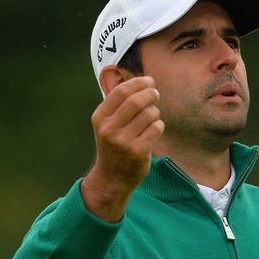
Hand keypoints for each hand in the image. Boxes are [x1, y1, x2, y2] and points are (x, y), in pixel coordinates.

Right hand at [81, 76, 164, 221]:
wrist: (112, 177)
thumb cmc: (114, 144)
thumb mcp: (108, 123)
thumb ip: (121, 103)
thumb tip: (146, 81)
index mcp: (100, 118)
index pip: (120, 92)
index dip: (138, 83)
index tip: (149, 81)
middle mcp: (109, 129)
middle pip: (136, 101)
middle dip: (150, 93)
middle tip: (155, 94)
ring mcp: (123, 141)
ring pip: (149, 114)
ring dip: (155, 112)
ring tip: (152, 117)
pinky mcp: (138, 151)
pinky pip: (156, 128)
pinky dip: (159, 125)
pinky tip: (154, 130)